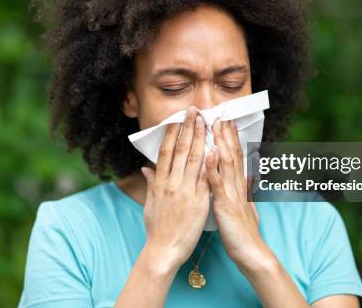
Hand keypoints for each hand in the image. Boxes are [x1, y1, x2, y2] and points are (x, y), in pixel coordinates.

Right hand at [139, 106, 210, 271]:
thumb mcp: (149, 204)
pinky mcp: (199, 201)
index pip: (165, 151)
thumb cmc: (156, 229)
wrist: (163, 251)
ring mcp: (185, 191)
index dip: (172, 132)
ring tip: (206, 121)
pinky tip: (216, 148)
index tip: (177, 118)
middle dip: (188, 128)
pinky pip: (206, 177)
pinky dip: (211, 162)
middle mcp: (171, 183)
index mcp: (160, 182)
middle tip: (195, 111)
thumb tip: (146, 168)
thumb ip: (150, 183)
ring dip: (201, 138)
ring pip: (194, 158)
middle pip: (180, 149)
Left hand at [206, 118, 265, 268]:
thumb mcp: (244, 208)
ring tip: (216, 125)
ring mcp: (232, 193)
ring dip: (222, 142)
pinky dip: (214, 167)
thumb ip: (244, 190)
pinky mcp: (226, 204)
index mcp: (239, 186)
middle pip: (233, 154)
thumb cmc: (244, 233)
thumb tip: (249, 177)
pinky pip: (218, 183)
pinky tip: (210, 153)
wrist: (251, 253)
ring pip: (227, 163)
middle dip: (227, 134)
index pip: (235, 157)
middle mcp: (238, 185)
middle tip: (221, 114)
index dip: (231, 139)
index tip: (226, 122)